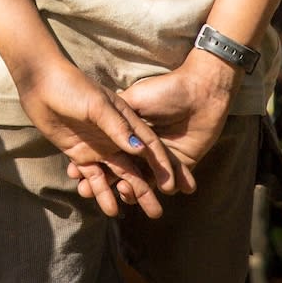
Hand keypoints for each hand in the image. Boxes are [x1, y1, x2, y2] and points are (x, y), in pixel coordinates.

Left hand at [17, 60, 170, 217]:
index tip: (171, 186)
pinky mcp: (81, 154)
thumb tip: (141, 150)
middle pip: (136, 167)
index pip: (150, 146)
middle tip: (157, 213)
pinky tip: (110, 209)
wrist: (41, 84)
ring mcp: (99, 147)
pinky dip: (102, 192)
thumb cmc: (72, 87)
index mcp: (126, 120)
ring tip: (138, 214)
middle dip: (148, 189)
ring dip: (128, 194)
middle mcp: (116, 137)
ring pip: (118, 175)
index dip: (161, 166)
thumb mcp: (97, 105)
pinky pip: (94, 177)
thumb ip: (117, 127)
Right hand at [105, 51, 238, 193]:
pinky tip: (162, 189)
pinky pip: (173, 181)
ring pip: (147, 180)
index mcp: (130, 133)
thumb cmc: (165, 90)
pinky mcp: (183, 164)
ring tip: (128, 193)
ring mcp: (163, 159)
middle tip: (109, 191)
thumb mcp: (134, 99)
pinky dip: (169, 187)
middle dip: (115, 185)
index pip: (111, 154)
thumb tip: (93, 128)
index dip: (97, 166)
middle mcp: (144, 149)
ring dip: (138, 191)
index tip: (80, 176)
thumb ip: (117, 119)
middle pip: (126, 172)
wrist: (201, 90)